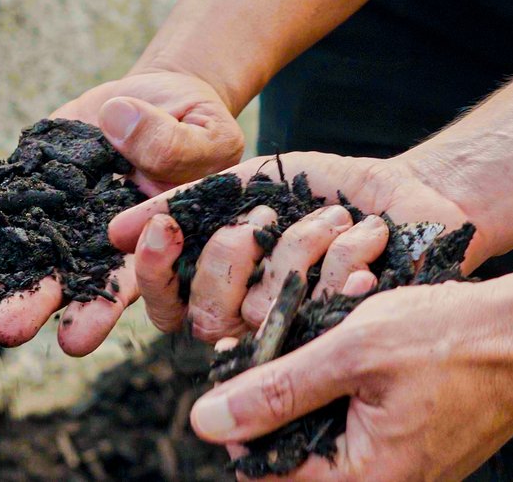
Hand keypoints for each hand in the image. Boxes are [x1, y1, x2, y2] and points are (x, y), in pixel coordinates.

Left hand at [0, 68, 245, 355]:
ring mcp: (70, 220)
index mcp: (160, 241)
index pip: (133, 283)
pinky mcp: (39, 188)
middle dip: (40, 307)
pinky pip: (8, 215)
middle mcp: (110, 244)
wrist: (152, 98)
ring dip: (4, 287)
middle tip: (7, 330)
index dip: (105, 308)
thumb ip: (175, 142)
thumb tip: (120, 125)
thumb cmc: (192, 119)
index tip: (76, 333)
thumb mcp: (204, 128)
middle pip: (75, 284)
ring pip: (37, 259)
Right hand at [108, 152, 476, 342]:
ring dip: (297, 251)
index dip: (156, 269)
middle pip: (208, 318)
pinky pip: (327, 316)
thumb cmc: (317, 187)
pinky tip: (367, 241)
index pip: (165, 299)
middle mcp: (252, 316)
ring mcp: (296, 330)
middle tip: (259, 220)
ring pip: (266, 312)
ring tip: (334, 217)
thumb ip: (185, 200)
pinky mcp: (344, 335)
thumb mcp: (247, 178)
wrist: (399, 191)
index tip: (165, 227)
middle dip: (224, 264)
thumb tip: (114, 232)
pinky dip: (345, 268)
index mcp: (221, 283)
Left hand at [189, 280, 512, 480]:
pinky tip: (351, 347)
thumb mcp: (352, 350)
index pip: (264, 477)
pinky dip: (347, 391)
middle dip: (278, 402)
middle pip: (294, 460)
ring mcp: (406, 473)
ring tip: (321, 339)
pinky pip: (360, 431)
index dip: (240, 422)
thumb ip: (276, 388)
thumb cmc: (451, 338)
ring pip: (325, 440)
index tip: (238, 366)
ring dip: (312, 391)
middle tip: (279, 344)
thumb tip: (204, 422)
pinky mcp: (419, 451)